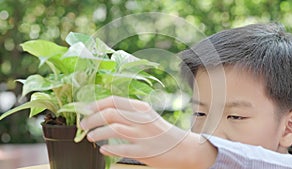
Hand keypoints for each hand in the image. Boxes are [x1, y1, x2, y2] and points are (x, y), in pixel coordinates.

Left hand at [80, 96, 215, 168]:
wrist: (184, 148)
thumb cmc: (163, 132)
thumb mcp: (147, 117)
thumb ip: (129, 114)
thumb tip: (104, 114)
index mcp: (141, 108)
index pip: (113, 101)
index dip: (95, 105)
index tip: (85, 110)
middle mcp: (141, 119)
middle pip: (110, 114)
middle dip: (91, 119)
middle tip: (84, 124)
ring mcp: (143, 135)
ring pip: (113, 129)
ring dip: (97, 132)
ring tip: (90, 136)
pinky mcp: (144, 152)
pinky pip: (121, 149)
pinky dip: (108, 149)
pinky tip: (103, 149)